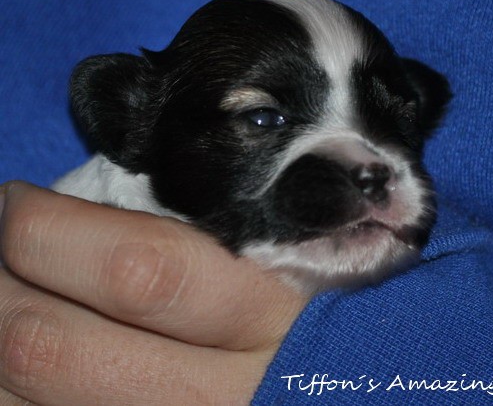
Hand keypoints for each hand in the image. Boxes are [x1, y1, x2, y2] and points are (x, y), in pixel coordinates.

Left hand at [0, 182, 306, 404]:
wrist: (361, 390)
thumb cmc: (320, 306)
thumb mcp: (286, 256)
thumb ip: (202, 234)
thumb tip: (80, 216)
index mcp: (270, 314)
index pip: (134, 269)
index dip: (45, 228)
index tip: (19, 201)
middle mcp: (226, 396)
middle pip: (55, 348)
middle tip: (3, 248)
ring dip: (0, 340)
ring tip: (14, 301)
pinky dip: (18, 399)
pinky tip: (32, 369)